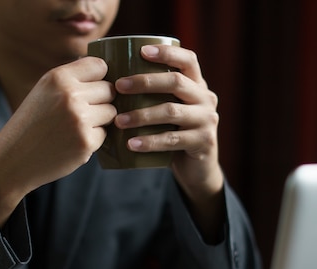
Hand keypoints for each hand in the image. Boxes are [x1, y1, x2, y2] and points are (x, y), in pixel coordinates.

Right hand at [0, 57, 116, 226]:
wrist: (14, 158)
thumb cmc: (32, 123)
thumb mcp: (45, 90)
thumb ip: (73, 79)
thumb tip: (107, 72)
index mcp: (59, 78)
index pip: (100, 65)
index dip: (100, 77)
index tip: (93, 86)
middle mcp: (70, 95)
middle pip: (109, 89)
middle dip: (102, 100)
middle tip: (82, 111)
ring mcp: (80, 120)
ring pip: (111, 112)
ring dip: (100, 119)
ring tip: (77, 126)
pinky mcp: (86, 142)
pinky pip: (105, 133)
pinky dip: (93, 138)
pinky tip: (73, 141)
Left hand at [114, 45, 224, 240]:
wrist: (196, 168)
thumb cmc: (173, 134)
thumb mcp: (168, 110)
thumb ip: (153, 96)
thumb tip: (109, 83)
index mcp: (198, 85)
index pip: (188, 60)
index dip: (167, 53)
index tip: (142, 51)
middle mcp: (206, 98)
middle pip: (176, 82)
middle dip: (145, 82)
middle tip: (118, 87)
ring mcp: (207, 120)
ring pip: (171, 111)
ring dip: (142, 115)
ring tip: (119, 121)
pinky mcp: (203, 142)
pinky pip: (172, 139)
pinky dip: (149, 142)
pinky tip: (131, 144)